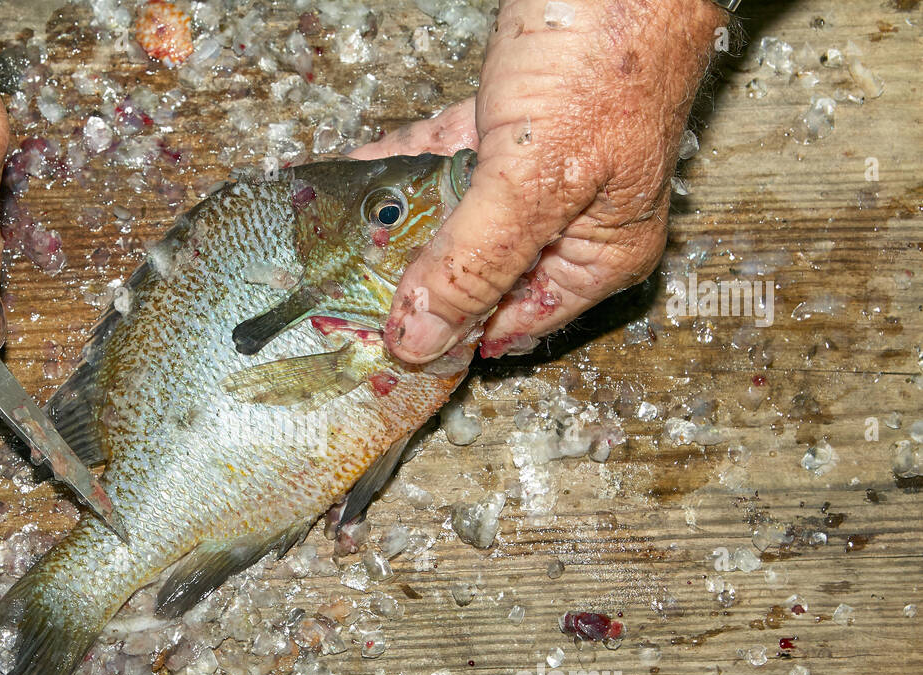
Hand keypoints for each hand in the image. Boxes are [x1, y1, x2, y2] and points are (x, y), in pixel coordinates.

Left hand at [353, 0, 726, 362]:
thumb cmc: (612, 51)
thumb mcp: (534, 179)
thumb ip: (472, 262)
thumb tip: (420, 338)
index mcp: (599, 252)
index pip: (510, 322)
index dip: (448, 335)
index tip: (379, 347)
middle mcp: (569, 218)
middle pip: (475, 271)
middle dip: (413, 278)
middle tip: (345, 294)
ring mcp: (537, 167)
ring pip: (454, 213)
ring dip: (398, 222)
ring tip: (336, 241)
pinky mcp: (508, 117)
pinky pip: (445, 155)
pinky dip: (403, 162)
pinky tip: (357, 172)